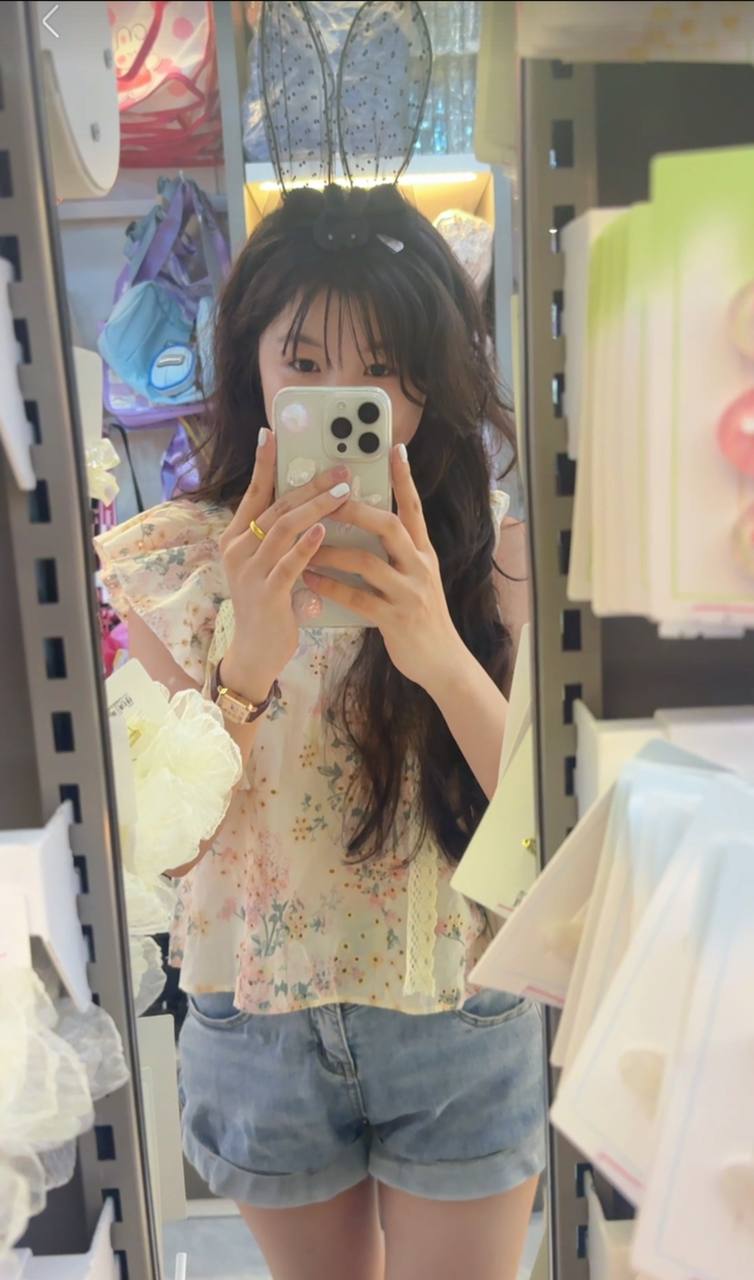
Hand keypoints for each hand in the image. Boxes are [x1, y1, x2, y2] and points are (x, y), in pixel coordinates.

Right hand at [218, 429, 350, 701]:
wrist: (256, 651)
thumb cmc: (268, 604)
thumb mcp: (266, 563)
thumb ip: (279, 535)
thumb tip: (306, 502)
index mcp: (235, 538)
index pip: (254, 493)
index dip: (264, 463)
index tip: (273, 433)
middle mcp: (237, 550)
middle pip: (277, 507)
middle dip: (310, 485)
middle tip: (341, 470)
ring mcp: (250, 572)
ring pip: (284, 529)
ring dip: (316, 508)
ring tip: (344, 493)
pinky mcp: (267, 594)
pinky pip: (289, 563)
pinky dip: (307, 545)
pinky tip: (325, 530)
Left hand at [303, 444, 464, 692]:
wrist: (441, 661)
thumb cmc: (421, 616)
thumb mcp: (418, 578)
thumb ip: (398, 553)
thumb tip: (369, 525)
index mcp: (424, 552)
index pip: (414, 508)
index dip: (405, 479)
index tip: (394, 449)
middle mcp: (419, 566)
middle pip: (388, 526)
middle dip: (355, 509)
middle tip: (327, 498)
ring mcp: (408, 592)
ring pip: (366, 562)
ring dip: (332, 551)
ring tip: (305, 546)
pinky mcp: (395, 618)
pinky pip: (357, 597)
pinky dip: (330, 586)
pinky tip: (310, 580)